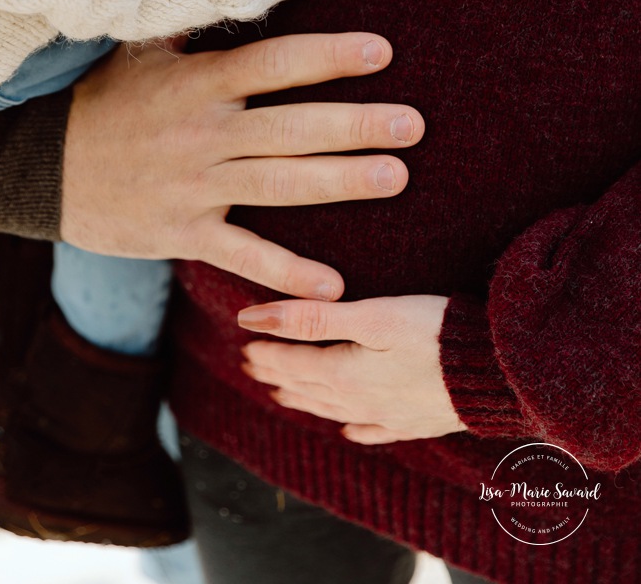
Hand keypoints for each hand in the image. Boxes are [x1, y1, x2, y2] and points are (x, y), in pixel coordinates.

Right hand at [62, 33, 423, 297]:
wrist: (39, 166)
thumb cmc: (99, 101)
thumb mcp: (139, 53)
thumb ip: (194, 29)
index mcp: (196, 83)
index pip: (274, 63)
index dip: (328, 56)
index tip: (380, 52)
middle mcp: (202, 133)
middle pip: (292, 127)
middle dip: (356, 124)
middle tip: (413, 124)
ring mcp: (194, 185)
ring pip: (279, 184)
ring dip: (341, 181)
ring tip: (396, 175)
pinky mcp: (182, 232)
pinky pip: (241, 253)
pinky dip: (285, 272)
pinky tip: (333, 285)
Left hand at [238, 294, 466, 442]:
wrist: (498, 369)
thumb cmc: (434, 331)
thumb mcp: (370, 316)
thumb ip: (312, 318)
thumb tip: (253, 318)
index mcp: (345, 375)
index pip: (294, 364)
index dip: (269, 354)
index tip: (246, 346)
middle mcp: (361, 402)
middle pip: (309, 388)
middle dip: (279, 376)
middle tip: (255, 368)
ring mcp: (390, 416)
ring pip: (334, 409)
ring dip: (306, 399)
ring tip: (285, 393)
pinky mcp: (418, 421)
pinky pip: (375, 429)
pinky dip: (355, 426)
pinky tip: (349, 427)